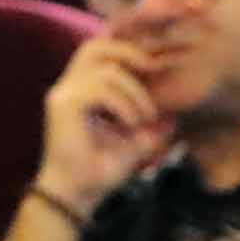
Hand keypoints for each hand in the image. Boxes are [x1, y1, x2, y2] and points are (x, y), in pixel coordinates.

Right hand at [33, 33, 174, 210]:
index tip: (158, 69)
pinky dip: (123, 103)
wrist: (77, 195)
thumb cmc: (101, 170)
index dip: (130, 51)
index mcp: (81, 89)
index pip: (102, 51)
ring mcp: (63, 94)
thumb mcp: (136, 140)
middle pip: (96, 46)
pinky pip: (101, 88)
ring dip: (134, 91)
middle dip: (130, 54)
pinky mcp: (63, 105)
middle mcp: (68, 86)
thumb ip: (152, 123)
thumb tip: (176, 112)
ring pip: (107, 69)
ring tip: (145, 116)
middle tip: (154, 72)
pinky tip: (131, 123)